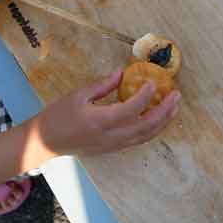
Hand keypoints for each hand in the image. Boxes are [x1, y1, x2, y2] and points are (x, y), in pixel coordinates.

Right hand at [33, 68, 180, 155]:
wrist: (46, 142)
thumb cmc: (58, 116)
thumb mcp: (78, 96)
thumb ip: (103, 86)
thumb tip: (122, 73)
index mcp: (100, 121)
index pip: (131, 109)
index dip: (146, 95)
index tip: (153, 82)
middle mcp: (111, 136)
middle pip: (146, 126)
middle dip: (165, 110)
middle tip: (176, 95)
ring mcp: (113, 145)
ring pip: (146, 136)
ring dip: (163, 122)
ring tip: (174, 107)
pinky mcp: (113, 149)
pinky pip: (138, 140)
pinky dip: (152, 130)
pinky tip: (158, 119)